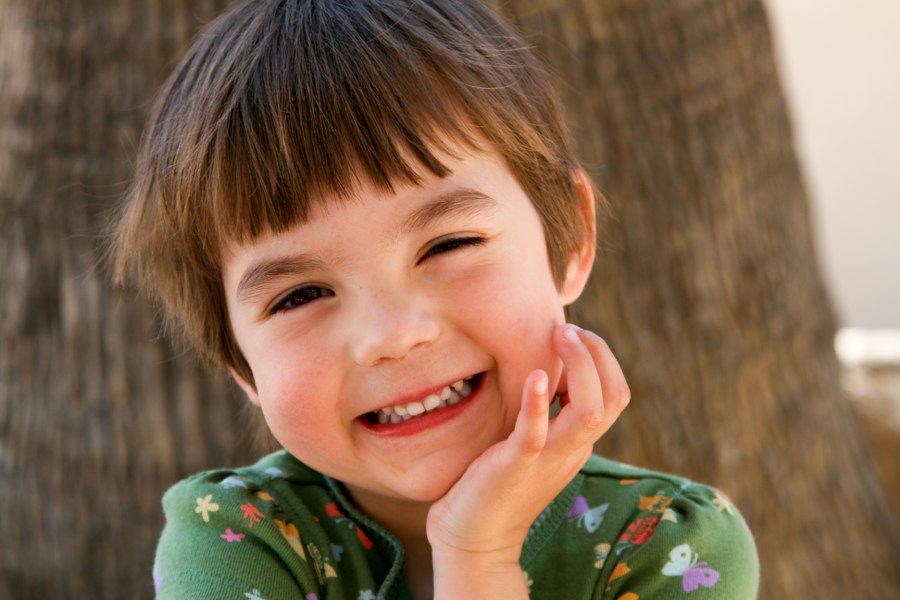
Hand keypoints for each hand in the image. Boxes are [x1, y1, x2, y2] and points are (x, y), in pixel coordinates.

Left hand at [427, 324, 629, 595]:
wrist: (474, 537)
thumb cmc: (496, 481)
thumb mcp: (533, 441)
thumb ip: (545, 411)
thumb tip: (544, 366)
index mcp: (577, 441)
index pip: (616, 393)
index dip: (602, 356)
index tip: (572, 333)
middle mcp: (572, 449)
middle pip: (614, 397)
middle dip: (597, 353)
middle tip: (566, 328)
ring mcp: (548, 458)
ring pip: (590, 412)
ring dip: (580, 367)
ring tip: (560, 336)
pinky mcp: (517, 465)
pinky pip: (537, 432)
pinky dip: (539, 402)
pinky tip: (535, 376)